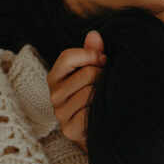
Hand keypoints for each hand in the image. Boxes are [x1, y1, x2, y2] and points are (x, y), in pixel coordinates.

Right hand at [46, 30, 105, 150]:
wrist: (100, 127)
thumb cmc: (95, 92)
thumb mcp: (92, 69)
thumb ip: (92, 51)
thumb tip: (94, 34)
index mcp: (55, 76)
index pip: (68, 57)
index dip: (91, 55)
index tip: (104, 59)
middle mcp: (54, 95)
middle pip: (86, 74)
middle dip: (103, 75)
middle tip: (110, 80)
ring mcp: (60, 113)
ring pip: (90, 93)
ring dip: (105, 92)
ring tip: (107, 95)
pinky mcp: (70, 129)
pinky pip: (90, 112)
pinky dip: (101, 108)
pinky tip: (104, 109)